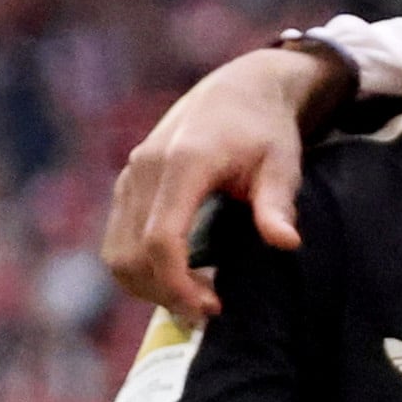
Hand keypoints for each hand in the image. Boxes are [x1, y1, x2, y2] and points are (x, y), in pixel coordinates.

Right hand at [104, 43, 344, 318]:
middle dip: (163, 292)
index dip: (178, 283)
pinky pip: (118, 239)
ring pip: (116, 251)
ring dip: (148, 285)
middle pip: (130, 253)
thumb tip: (285, 242)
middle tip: (209, 310)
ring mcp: (130, 177)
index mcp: (182, 165)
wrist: (238, 91)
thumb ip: (277, 204)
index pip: (160, 239)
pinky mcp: (128, 185)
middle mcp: (145, 170)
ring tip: (196, 298)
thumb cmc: (266, 130)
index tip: (211, 308)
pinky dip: (140, 267)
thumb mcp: (283, 164)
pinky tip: (181, 278)